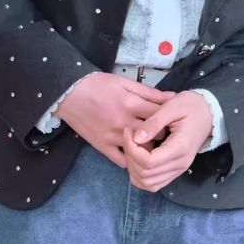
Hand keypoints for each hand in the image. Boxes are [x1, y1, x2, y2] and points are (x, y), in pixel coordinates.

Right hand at [56, 72, 176, 168]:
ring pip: (141, 150)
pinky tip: (137, 153)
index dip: (170, 116)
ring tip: (153, 142)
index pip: (160, 114)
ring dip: (149, 147)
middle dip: (163, 133)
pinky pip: (122, 161)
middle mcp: (123, 123)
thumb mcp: (125, 82)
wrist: (69, 93)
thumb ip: (149, 92)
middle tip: (166, 131)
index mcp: (130, 103)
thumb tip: (172, 97)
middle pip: (155, 135)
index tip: (174, 118)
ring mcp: (112, 137)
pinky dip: (132, 159)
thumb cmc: (98, 84)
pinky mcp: (102, 147)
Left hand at [121, 91, 213, 192]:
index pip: (148, 162)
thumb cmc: (190, 106)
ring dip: (133, 168)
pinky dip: (140, 175)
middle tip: (129, 137)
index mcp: (180, 148)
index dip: (131, 149)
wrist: (207, 113)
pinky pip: (153, 184)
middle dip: (130, 157)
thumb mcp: (172, 106)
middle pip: (145, 174)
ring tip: (133, 148)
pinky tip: (138, 158)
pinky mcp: (175, 171)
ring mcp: (178, 170)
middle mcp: (180, 164)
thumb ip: (154, 122)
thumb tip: (136, 138)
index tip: (128, 131)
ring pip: (147, 183)